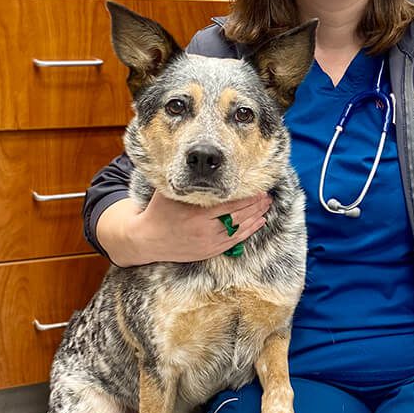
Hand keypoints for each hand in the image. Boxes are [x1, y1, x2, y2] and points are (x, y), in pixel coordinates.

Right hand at [98, 191, 271, 265]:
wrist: (146, 240)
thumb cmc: (158, 211)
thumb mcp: (169, 192)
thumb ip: (186, 181)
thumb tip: (197, 160)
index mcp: (196, 214)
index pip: (228, 204)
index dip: (246, 197)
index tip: (258, 188)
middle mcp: (204, 230)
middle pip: (237, 216)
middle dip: (255, 205)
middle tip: (267, 195)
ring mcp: (208, 243)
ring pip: (238, 229)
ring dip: (255, 217)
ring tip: (267, 206)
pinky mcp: (209, 252)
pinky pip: (234, 241)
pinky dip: (249, 231)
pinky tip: (259, 222)